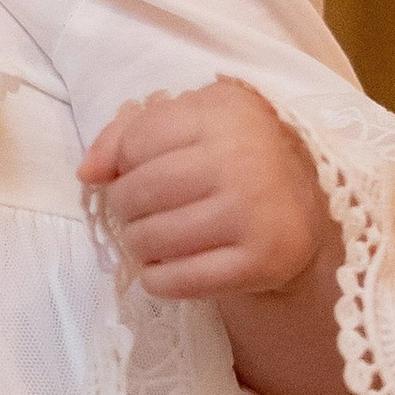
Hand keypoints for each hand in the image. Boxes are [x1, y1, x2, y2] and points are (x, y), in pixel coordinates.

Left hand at [80, 80, 330, 302]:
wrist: (307, 207)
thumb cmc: (236, 157)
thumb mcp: (191, 122)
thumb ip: (127, 134)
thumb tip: (87, 173)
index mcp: (223, 112)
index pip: (135, 144)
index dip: (125, 164)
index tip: (143, 173)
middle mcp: (240, 158)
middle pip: (135, 193)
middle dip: (127, 209)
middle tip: (146, 212)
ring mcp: (251, 213)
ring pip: (149, 240)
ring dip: (140, 246)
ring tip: (158, 239)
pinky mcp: (259, 262)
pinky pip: (177, 281)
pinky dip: (158, 280)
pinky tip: (169, 268)